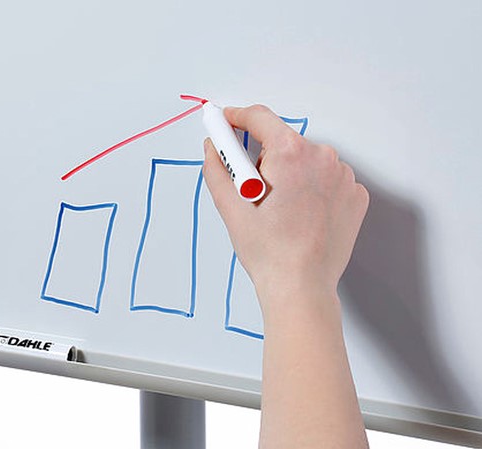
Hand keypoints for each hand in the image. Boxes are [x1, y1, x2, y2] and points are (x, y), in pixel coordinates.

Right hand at [203, 105, 368, 312]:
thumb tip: (213, 147)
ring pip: (306, 159)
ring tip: (280, 209)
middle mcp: (322, 157)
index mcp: (290, 154)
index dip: (237, 117)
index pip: (259, 117)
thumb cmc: (269, 251)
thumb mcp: (230, 207)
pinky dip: (312, 188)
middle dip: (264, 157)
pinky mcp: (355, 194)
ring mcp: (343, 176)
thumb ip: (217, 168)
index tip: (226, 122)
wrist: (302, 286)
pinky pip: (326, 177)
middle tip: (252, 190)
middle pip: (283, 141)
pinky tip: (301, 213)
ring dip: (290, 173)